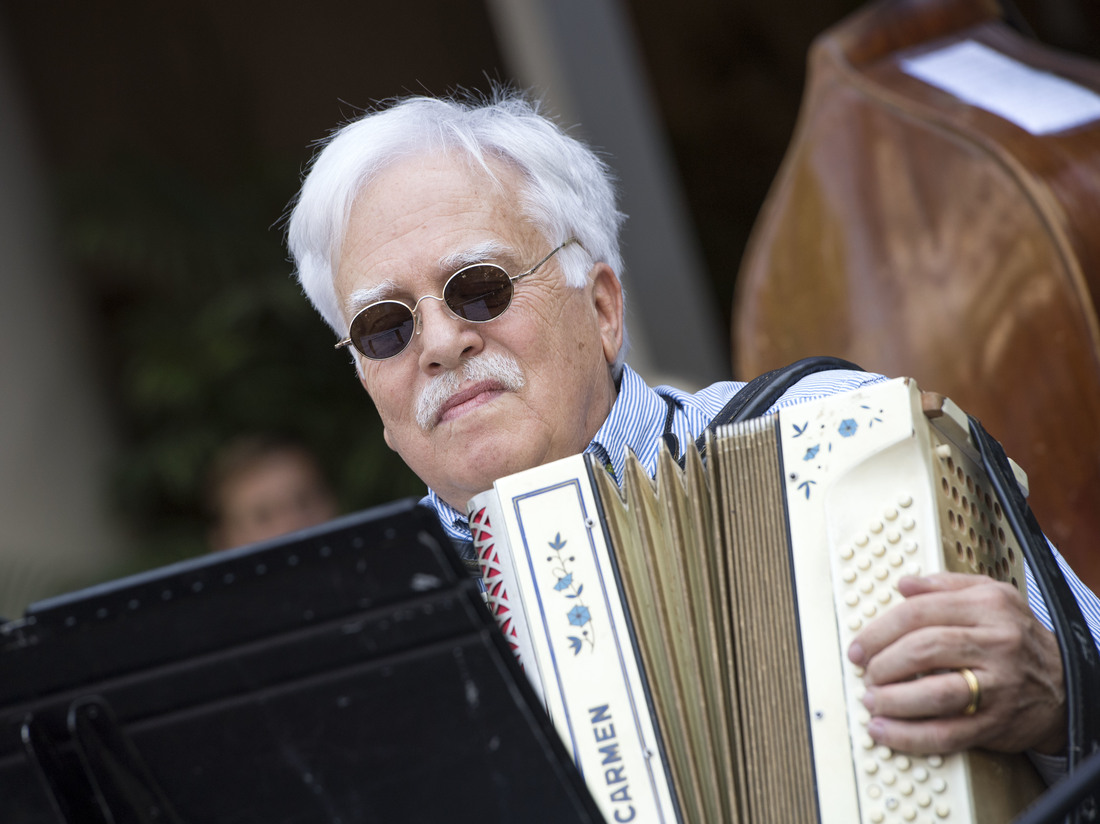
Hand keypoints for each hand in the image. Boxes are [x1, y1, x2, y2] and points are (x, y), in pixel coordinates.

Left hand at [848, 572, 1065, 755]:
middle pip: (923, 649)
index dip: (879, 630)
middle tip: (865, 671)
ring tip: (870, 699)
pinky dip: (908, 735)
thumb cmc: (1017, 638)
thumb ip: (945, 585)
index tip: (859, 645)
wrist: (1065, 685)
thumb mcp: (991, 596)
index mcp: (988, 606)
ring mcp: (997, 686)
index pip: (919, 613)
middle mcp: (996, 643)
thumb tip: (903, 585)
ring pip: (934, 692)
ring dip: (891, 699)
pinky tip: (884, 729)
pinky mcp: (994, 723)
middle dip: (882, 663)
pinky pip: (945, 733)